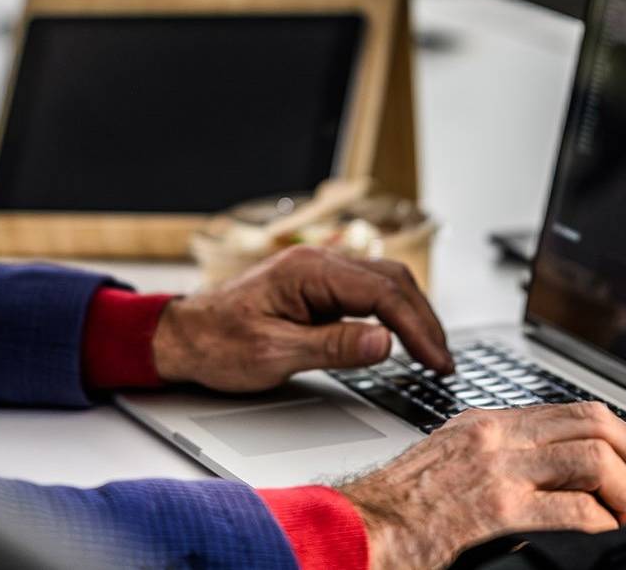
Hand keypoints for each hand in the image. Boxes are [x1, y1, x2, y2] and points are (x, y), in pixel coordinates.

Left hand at [149, 245, 452, 391]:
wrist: (182, 337)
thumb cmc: (216, 343)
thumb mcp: (274, 353)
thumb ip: (333, 347)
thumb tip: (385, 342)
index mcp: (307, 271)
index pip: (382, 293)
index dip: (417, 328)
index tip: (437, 361)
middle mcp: (315, 263)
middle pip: (391, 281)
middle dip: (424, 320)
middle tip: (444, 362)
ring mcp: (316, 273)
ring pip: (382, 283)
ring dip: (412, 315)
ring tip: (432, 353)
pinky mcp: (315, 288)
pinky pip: (365, 292)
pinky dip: (391, 313)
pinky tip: (402, 336)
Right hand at [340, 403, 625, 569]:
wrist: (357, 529)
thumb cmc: (396, 509)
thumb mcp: (451, 465)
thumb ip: (501, 462)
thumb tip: (557, 487)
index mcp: (484, 422)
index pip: (574, 410)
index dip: (622, 438)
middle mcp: (493, 435)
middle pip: (594, 423)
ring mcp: (496, 469)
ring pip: (593, 459)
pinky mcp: (496, 510)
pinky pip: (574, 511)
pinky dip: (602, 526)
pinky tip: (601, 538)